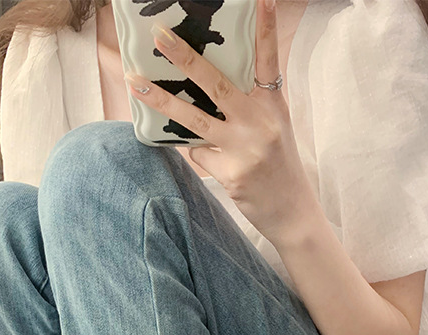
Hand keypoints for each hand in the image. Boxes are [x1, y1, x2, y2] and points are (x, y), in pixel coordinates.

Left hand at [125, 0, 316, 243]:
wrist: (292, 212)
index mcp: (273, 104)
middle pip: (216, 84)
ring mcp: (244, 148)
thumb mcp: (274, 127)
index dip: (265, 28)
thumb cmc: (279, 166)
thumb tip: (206, 87)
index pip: (268, 59)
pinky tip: (214, 160)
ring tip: (135, 83)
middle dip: (184, 58)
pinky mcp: (230, 173)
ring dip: (160, 99)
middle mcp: (259, 122)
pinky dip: (198, 152)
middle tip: (160, 36)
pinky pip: (197, 153)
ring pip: (193, 118)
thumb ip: (249, 105)